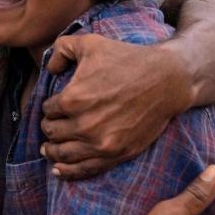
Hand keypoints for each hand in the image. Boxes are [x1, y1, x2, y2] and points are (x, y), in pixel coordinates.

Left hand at [41, 34, 191, 178]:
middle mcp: (84, 124)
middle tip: (51, 125)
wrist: (166, 80)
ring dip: (52, 151)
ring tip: (48, 149)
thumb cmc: (126, 58)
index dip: (50, 106)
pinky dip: (68, 171)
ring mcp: (100, 143)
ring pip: (63, 154)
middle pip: (52, 133)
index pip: (48, 110)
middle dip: (49, 127)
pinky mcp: (116, 154)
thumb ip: (61, 48)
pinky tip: (57, 169)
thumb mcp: (90, 42)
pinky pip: (85, 169)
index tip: (56, 105)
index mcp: (73, 98)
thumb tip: (49, 68)